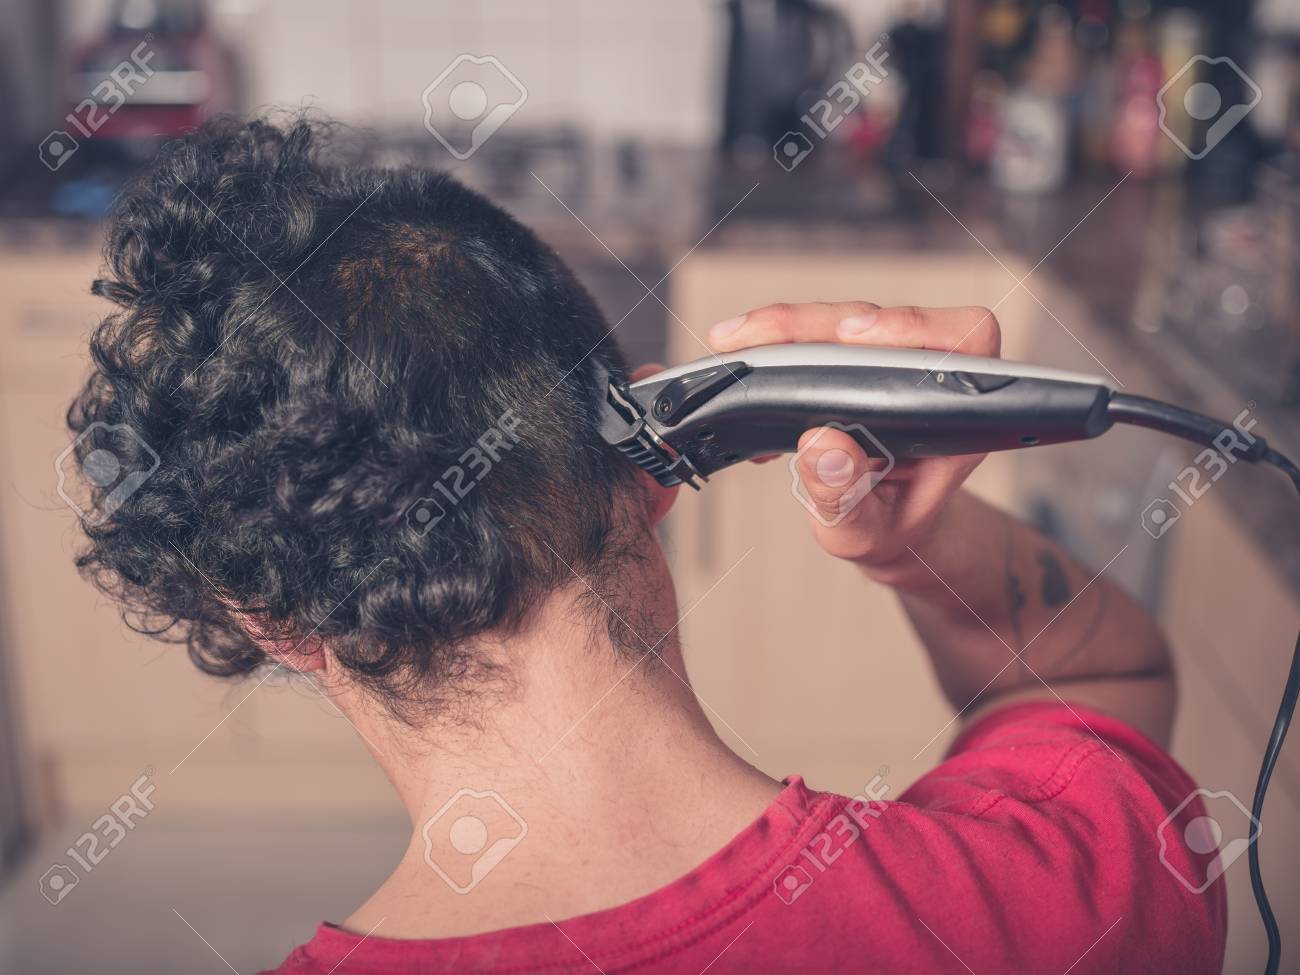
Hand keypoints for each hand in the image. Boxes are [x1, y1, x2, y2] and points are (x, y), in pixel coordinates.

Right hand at [707, 302, 1000, 582]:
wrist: (883, 525)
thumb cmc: (888, 525)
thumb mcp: (864, 531)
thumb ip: (845, 498)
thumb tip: (821, 445)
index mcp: (953, 413)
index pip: (961, 338)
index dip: (912, 325)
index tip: (854, 337)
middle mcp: (924, 377)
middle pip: (874, 323)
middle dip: (806, 324)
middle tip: (748, 338)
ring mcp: (886, 365)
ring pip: (839, 322)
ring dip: (783, 328)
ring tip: (731, 344)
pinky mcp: (853, 362)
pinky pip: (818, 338)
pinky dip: (776, 346)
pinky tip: (743, 371)